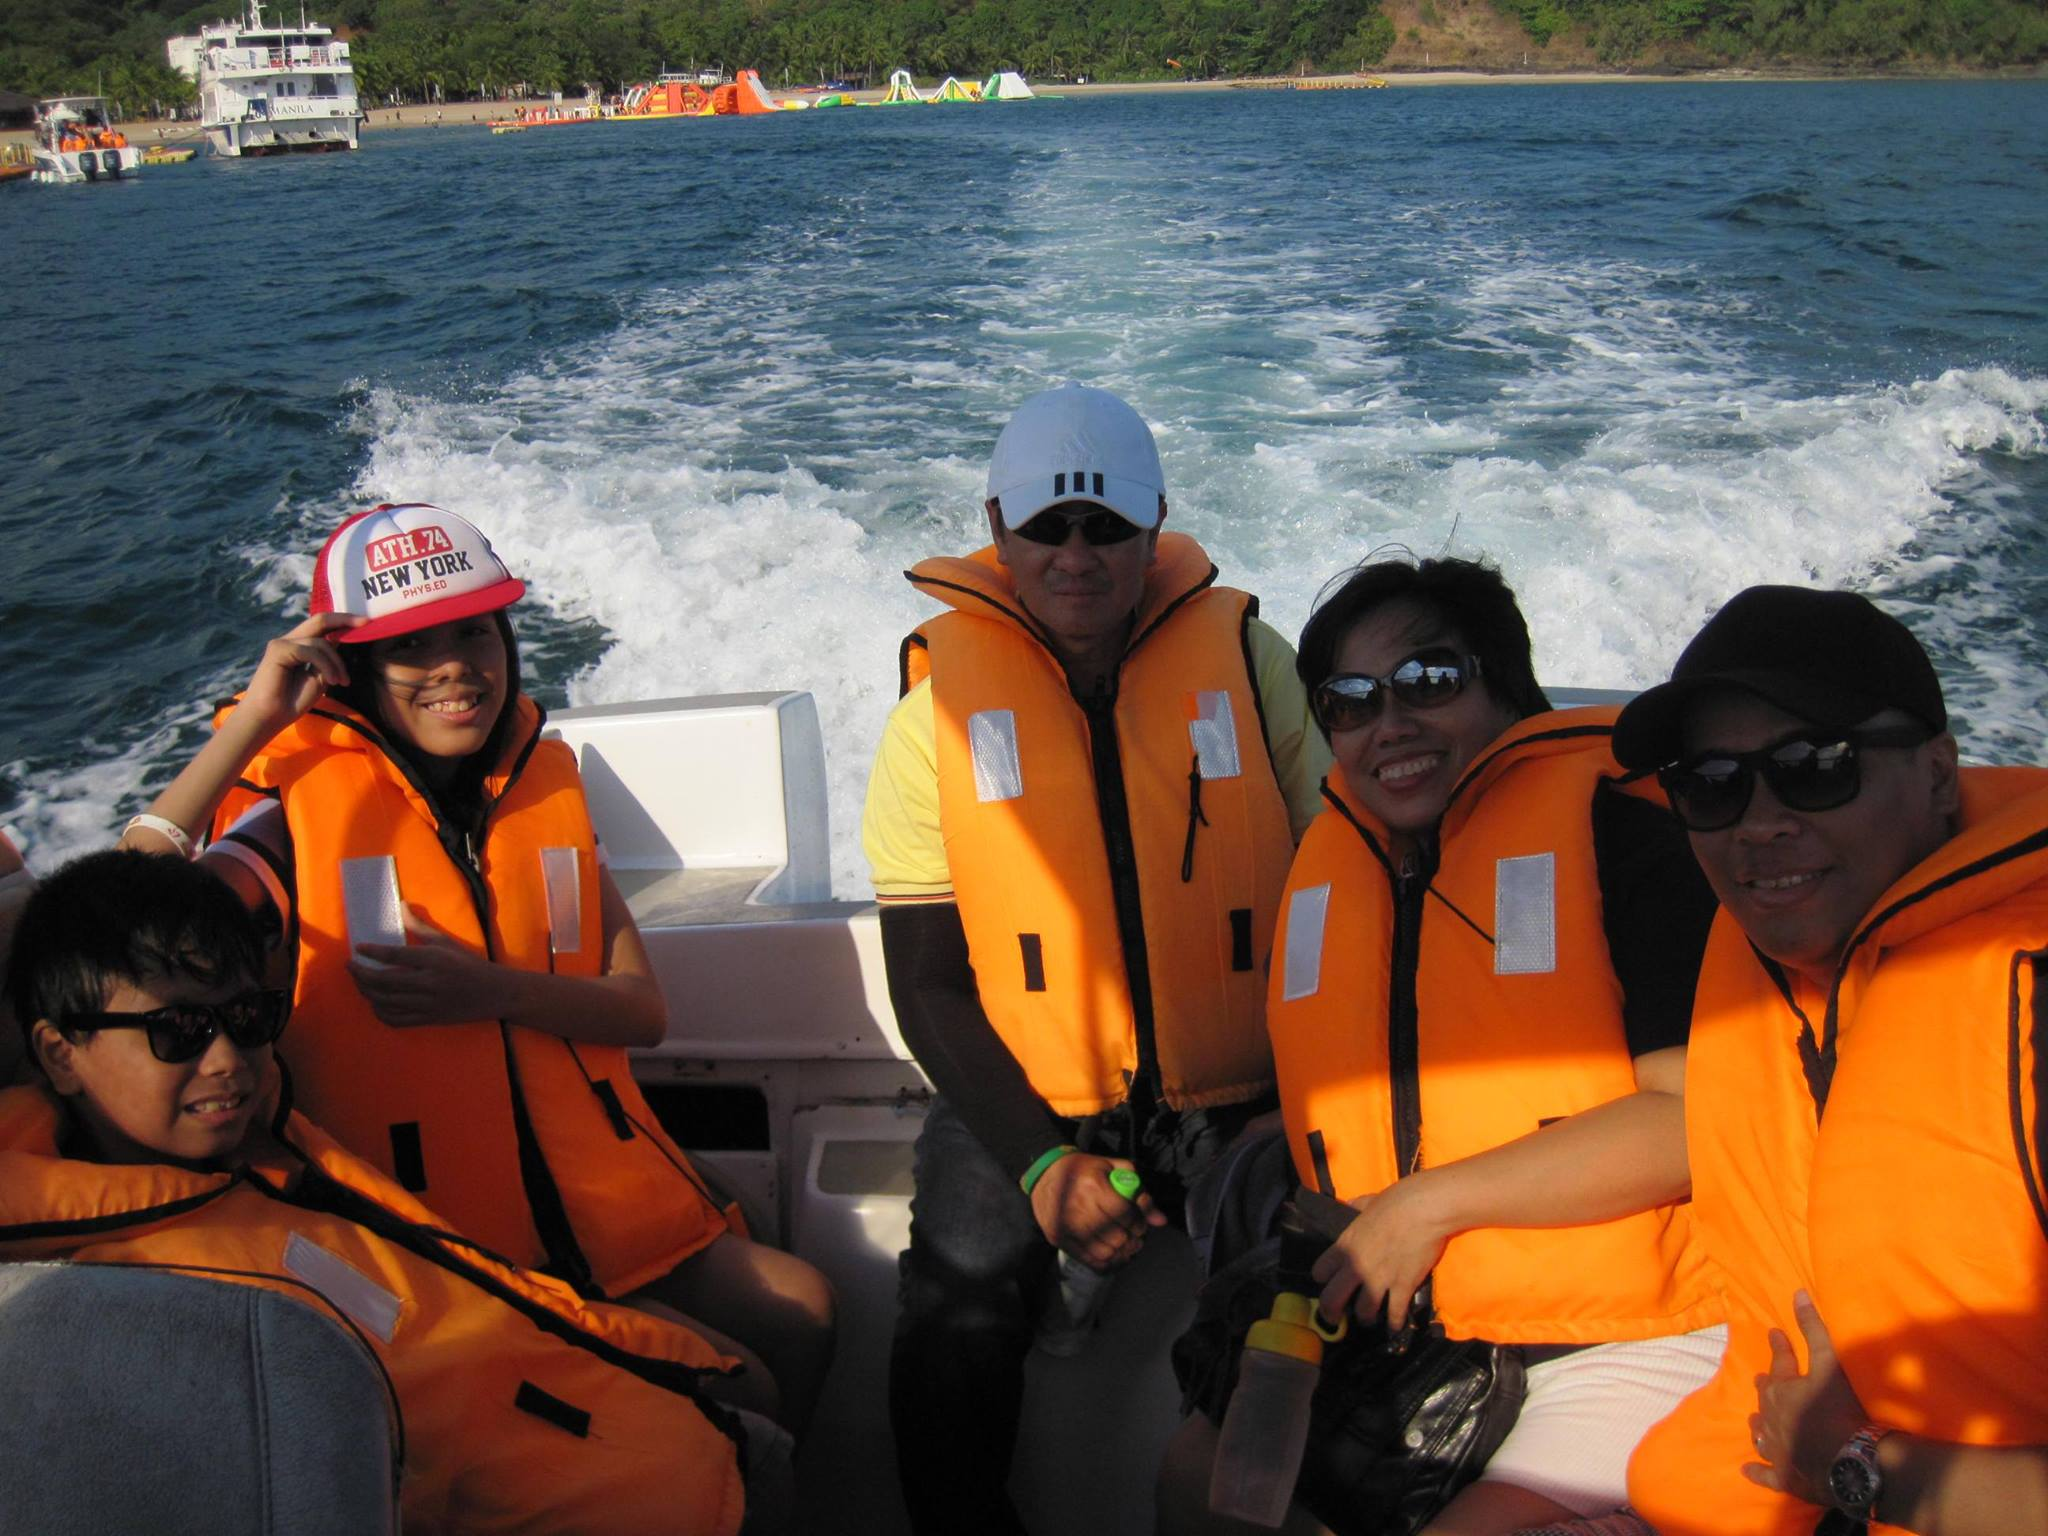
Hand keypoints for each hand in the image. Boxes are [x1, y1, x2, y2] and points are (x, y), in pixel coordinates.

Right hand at [233, 612, 360, 737]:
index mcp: (300, 645)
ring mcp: (282, 643)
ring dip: (337, 663)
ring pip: (321, 642)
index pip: (323, 626)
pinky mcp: (278, 649)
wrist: (270, 717)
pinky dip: (326, 666)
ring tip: (342, 682)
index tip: (366, 623)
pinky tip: (332, 681)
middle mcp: (290, 640)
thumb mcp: (320, 677)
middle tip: (366, 623)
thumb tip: (343, 639)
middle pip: (320, 619)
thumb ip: (329, 659)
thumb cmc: (293, 700)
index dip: (344, 622)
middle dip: (345, 619)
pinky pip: (311, 651)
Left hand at [349, 905, 505, 1027]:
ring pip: (385, 1001)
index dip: (372, 952)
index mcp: (434, 960)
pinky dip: (380, 1012)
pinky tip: (375, 1002)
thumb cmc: (470, 964)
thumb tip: (401, 906)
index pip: (395, 956)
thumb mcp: (447, 942)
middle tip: (351, 965)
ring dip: (366, 991)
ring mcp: (427, 1004)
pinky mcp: (428, 1019)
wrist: (495, 993)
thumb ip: (420, 926)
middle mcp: (429, 983)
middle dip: (361, 974)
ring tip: (359, 981)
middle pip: (384, 981)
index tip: (357, 948)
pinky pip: (396, 1020)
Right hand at [1028, 1153, 1164, 1268]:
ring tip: (1126, 1247)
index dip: (1138, 1222)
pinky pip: (1089, 1260)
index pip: (1124, 1213)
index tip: (1140, 1223)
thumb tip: (1160, 1221)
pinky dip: (1106, 1263)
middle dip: (1132, 1239)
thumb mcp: (1113, 1169)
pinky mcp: (1059, 1239)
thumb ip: (1139, 1192)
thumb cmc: (1083, 1169)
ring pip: (1105, 1253)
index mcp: (1093, 1186)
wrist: (1044, 1175)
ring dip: (1121, 1253)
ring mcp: (1067, 1227)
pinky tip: (1113, 1255)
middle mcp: (1079, 1208)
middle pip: (1116, 1237)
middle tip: (1135, 1237)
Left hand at [1309, 1173, 1453, 1332]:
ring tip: (1369, 1318)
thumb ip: (1356, 1208)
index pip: (1320, 1271)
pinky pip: (1395, 1314)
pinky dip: (1394, 1323)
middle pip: (1332, 1300)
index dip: (1323, 1278)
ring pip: (1363, 1312)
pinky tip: (1394, 1326)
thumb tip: (1351, 1206)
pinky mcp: (1402, 1288)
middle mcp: (1356, 1267)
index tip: (1328, 1282)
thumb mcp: (1367, 1202)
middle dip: (1331, 1312)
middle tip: (1335, 1318)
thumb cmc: (1395, 1202)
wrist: (1422, 1210)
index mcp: (1345, 1245)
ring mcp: (1379, 1280)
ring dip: (1366, 1317)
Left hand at [1742, 1290, 1869, 1504]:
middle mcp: (1770, 1417)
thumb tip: (1797, 1293)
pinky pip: (1764, 1473)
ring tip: (1757, 1420)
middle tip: (1764, 1379)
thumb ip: (1814, 1329)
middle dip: (1765, 1385)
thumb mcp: (1829, 1364)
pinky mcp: (1782, 1477)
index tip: (1774, 1334)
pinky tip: (1748, 1470)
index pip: (1778, 1361)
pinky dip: (1756, 1470)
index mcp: (1780, 1389)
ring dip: (1759, 1424)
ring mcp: (1774, 1449)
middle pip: (1764, 1397)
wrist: (1850, 1463)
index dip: (1778, 1346)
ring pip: (1760, 1432)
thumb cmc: (1839, 1410)